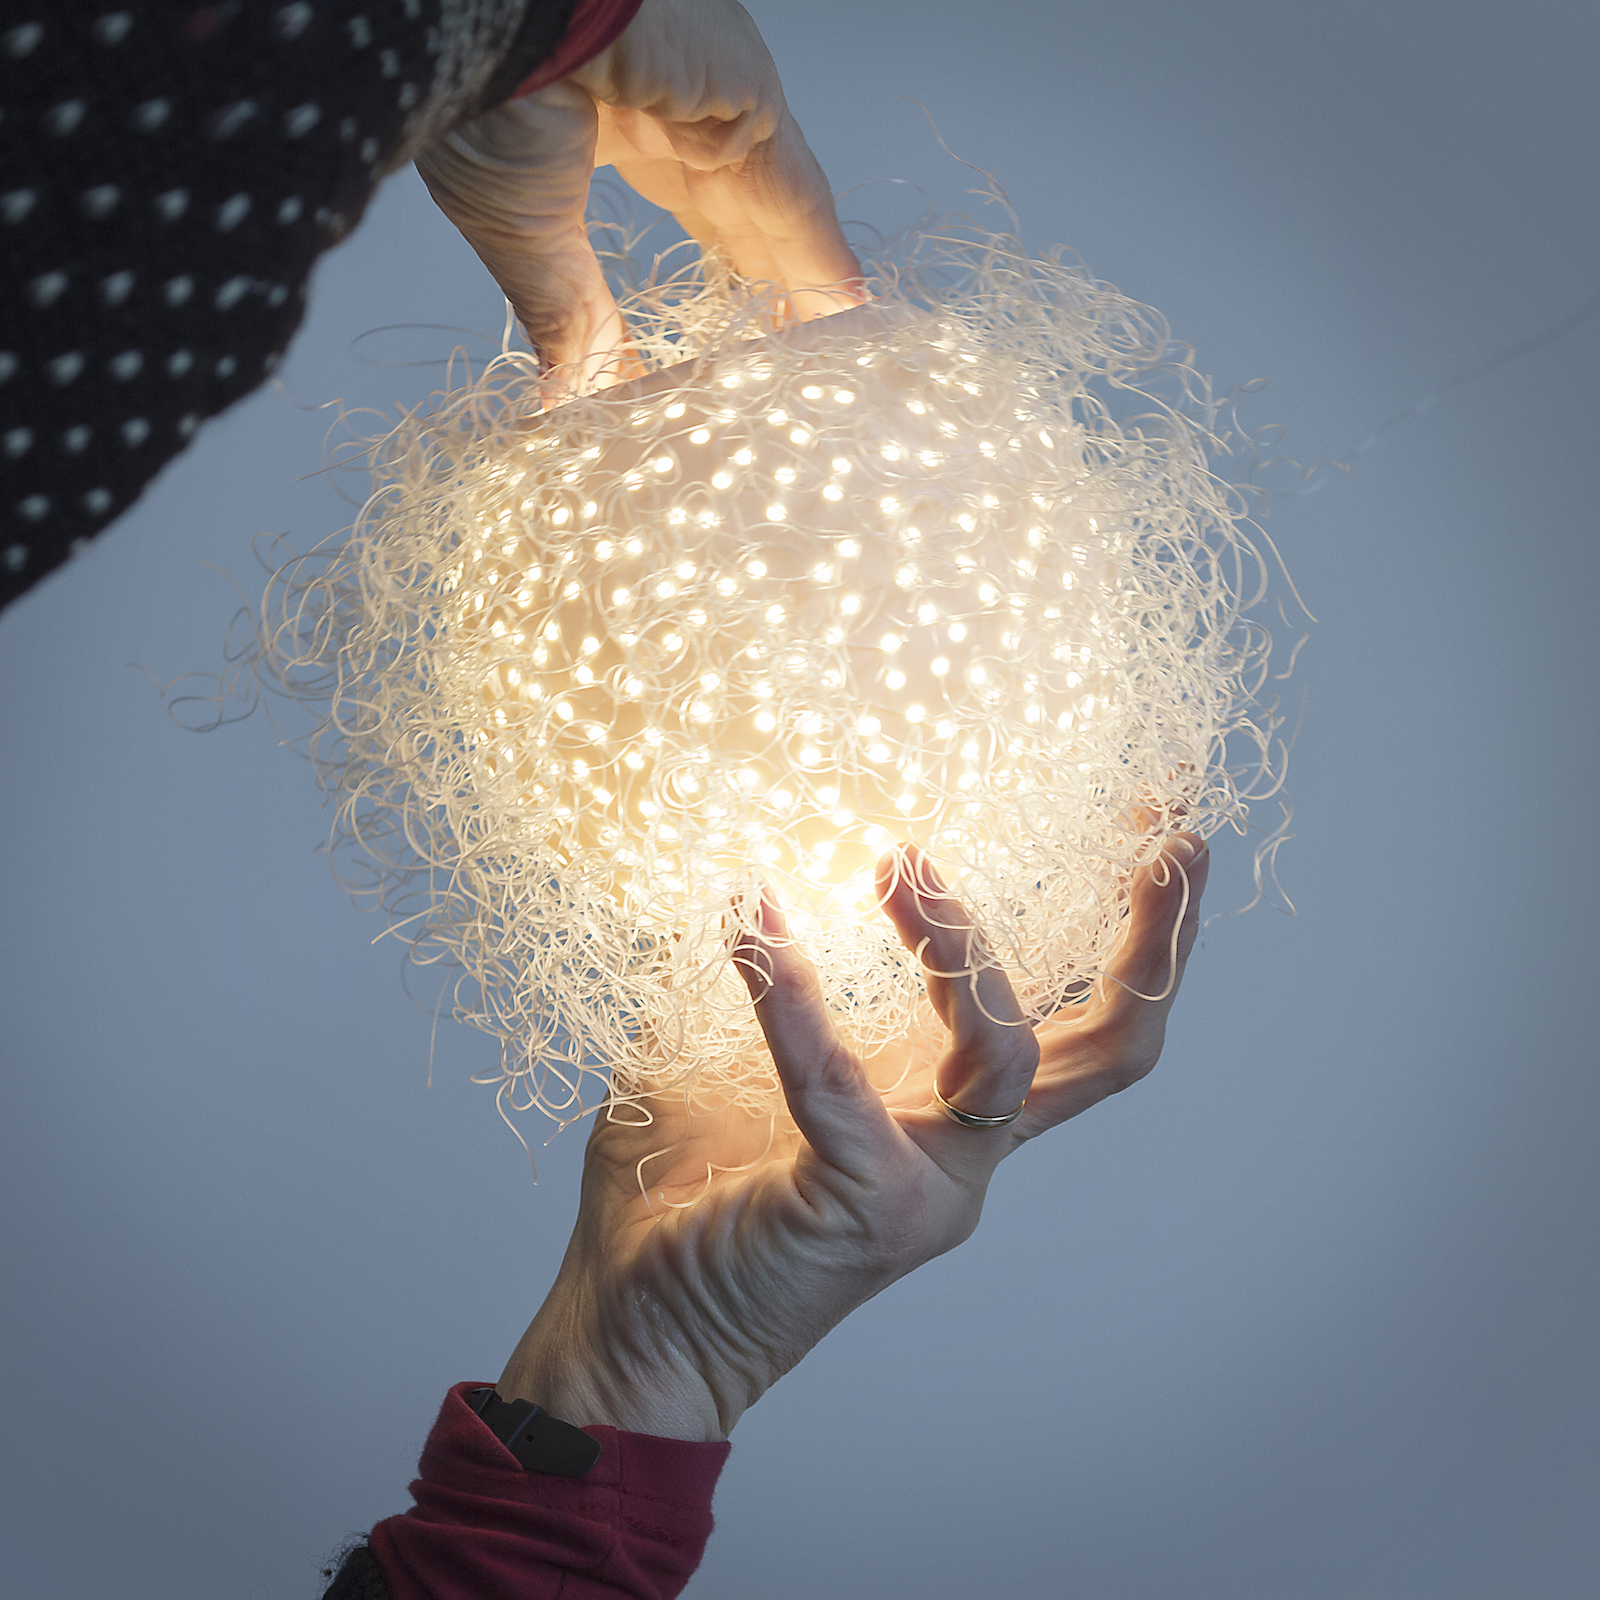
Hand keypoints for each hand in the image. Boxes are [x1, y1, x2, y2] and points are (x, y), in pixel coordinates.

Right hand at [415, 0, 861, 393]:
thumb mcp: (525, 232)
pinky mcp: (753, 105)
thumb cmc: (481, 94)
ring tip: (835, 348)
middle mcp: (673, 103)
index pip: (681, 203)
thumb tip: (567, 398)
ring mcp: (718, 99)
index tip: (720, 332)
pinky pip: (800, 202)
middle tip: (796, 346)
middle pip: (740, 212)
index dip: (706, 265)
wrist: (494, 21)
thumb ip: (569, 316)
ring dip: (806, 281)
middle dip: (769, 279)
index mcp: (608, 118)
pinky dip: (822, 261)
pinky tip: (845, 312)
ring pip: (776, 211)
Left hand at [497, 834, 1209, 1441]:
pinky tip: (752, 923)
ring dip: (960, 943)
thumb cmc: (689, 1187)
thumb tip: (747, 864)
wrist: (637, 1320)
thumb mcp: (731, 1049)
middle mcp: (966, 1145)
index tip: (1155, 822)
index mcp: (952, 1106)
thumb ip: (771, 971)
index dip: (1135, 929)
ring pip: (1004, 1052)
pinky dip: (793, 996)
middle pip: (1108, 1048)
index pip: (1073, 1014)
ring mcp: (927, 1182)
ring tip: (901, 860)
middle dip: (1153, 940)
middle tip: (1172, 836)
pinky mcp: (862, 1204)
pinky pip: (835, 1080)